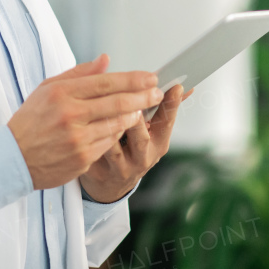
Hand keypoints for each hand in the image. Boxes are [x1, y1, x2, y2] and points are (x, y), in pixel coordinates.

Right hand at [8, 54, 163, 190]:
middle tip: (158, 92)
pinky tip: (124, 127)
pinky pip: (110, 143)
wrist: (12, 159)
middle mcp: (71, 115)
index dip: (133, 79)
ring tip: (144, 109)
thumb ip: (79, 74)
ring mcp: (78, 139)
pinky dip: (119, 134)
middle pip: (118, 103)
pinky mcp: (82, 158)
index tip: (150, 77)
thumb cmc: (31, 120)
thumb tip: (106, 60)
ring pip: (118, 124)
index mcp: (62, 93)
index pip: (107, 82)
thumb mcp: (47, 89)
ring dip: (135, 116)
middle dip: (144, 96)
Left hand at [79, 83, 192, 202]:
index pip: (166, 122)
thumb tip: (185, 86)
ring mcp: (122, 167)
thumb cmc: (132, 147)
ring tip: (101, 107)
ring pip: (114, 146)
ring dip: (108, 126)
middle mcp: (143, 158)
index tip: (174, 86)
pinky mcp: (100, 171)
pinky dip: (89, 137)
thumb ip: (162, 107)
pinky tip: (84, 121)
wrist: (111, 183)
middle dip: (136, 118)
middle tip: (133, 98)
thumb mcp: (151, 131)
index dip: (171, 105)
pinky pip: (94, 152)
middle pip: (141, 137)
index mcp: (158, 143)